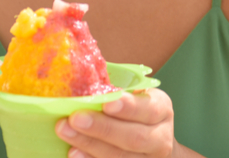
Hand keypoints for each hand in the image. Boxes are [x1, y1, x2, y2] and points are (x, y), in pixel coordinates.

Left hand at [56, 89, 180, 157]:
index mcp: (162, 110)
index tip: (107, 103)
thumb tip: (84, 78)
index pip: (149, 110)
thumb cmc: (137, 112)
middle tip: (76, 118)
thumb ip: (116, 90)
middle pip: (134, 137)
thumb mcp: (136, 96)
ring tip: (66, 132)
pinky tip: (73, 152)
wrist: (154, 146)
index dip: (129, 108)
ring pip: (121, 157)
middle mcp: (160, 138)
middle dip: (103, 128)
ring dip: (90, 145)